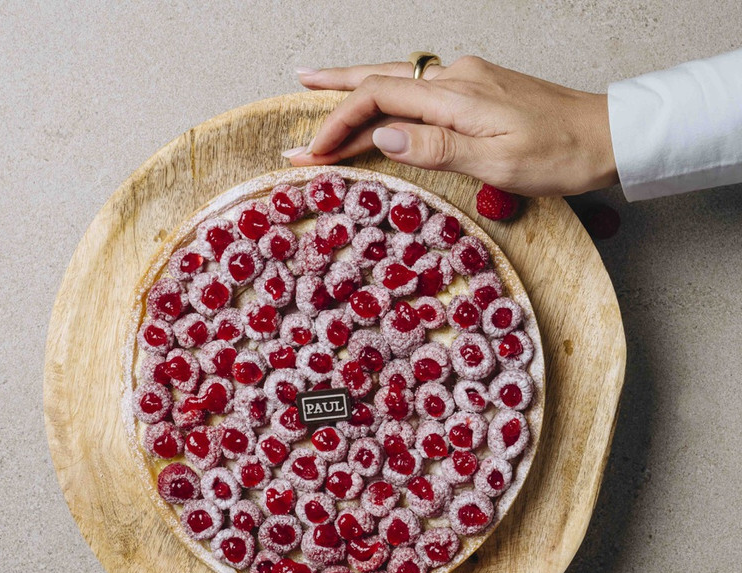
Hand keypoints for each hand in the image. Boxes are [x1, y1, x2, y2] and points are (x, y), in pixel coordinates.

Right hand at [285, 58, 618, 195]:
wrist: (606, 136)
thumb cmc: (557, 155)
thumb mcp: (495, 161)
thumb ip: (435, 146)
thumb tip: (381, 134)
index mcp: (455, 96)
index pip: (379, 101)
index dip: (340, 124)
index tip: (311, 153)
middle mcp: (456, 79)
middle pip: (382, 79)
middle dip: (336, 91)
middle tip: (298, 89)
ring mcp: (468, 82)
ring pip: (399, 81)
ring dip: (358, 87)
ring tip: (322, 86)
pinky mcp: (478, 91)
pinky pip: (420, 90)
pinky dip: (389, 96)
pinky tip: (380, 101)